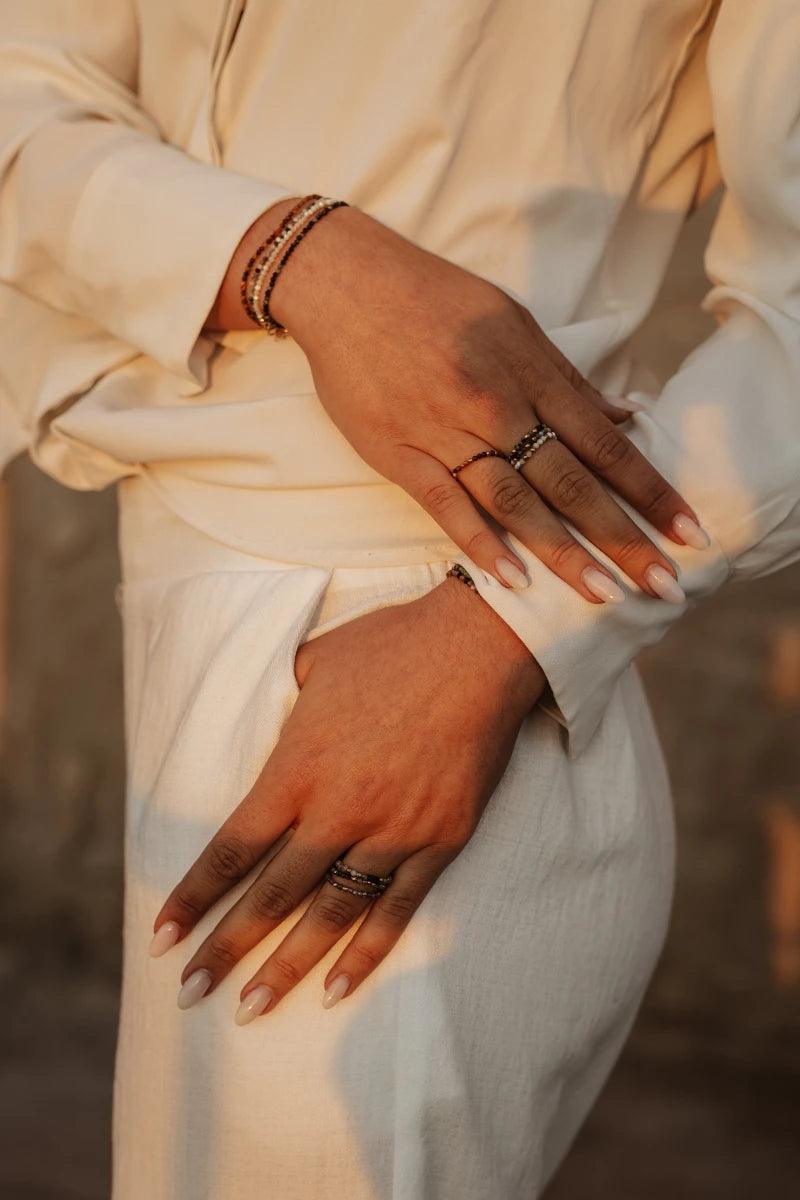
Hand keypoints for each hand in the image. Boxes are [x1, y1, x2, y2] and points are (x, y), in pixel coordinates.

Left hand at [150, 576, 544, 1019]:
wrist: (479, 646)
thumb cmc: (391, 646)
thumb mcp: (315, 664)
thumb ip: (287, 715)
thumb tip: (277, 738)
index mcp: (296, 767)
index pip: (231, 848)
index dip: (193, 896)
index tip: (162, 937)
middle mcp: (337, 809)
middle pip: (271, 895)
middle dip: (225, 948)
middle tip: (190, 994)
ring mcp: (392, 830)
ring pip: (329, 914)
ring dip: (288, 966)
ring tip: (252, 1009)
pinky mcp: (440, 840)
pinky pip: (397, 909)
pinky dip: (367, 953)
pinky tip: (338, 989)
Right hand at [258, 201, 708, 603]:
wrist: (346, 283)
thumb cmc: (435, 297)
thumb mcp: (513, 321)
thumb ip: (567, 376)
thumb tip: (626, 413)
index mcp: (532, 370)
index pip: (606, 443)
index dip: (650, 490)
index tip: (688, 530)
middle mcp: (497, 403)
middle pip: (572, 482)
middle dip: (623, 536)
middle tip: (664, 584)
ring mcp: (447, 430)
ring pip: (516, 501)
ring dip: (563, 552)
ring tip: (603, 595)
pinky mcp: (399, 451)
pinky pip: (445, 505)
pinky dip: (480, 543)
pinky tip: (513, 582)